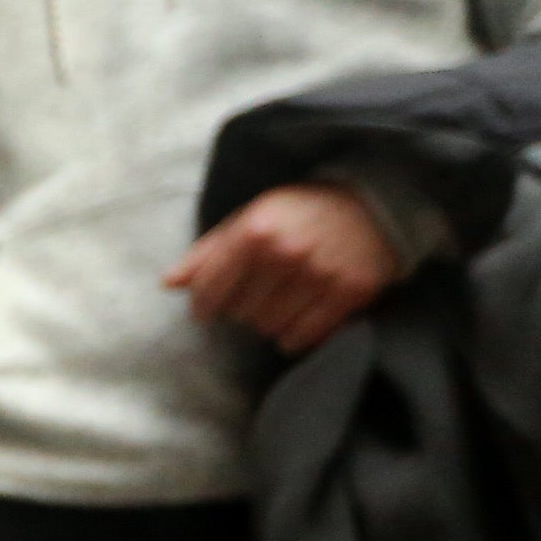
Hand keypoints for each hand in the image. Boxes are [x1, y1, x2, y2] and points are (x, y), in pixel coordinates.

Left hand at [166, 180, 398, 356]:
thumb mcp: (249, 219)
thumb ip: (208, 253)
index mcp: (255, 231)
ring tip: (280, 301)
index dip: (203, 305)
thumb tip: (169, 284)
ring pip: (268, 328)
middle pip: (239, 312)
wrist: (371, 204)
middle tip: (257, 294)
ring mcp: (321, 274)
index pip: (209, 289)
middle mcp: (287, 253)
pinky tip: (297, 317)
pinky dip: (294, 335)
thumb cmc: (299, 213)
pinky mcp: (350, 292)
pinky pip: (303, 337)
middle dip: (241, 308)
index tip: (206, 310)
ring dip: (268, 322)